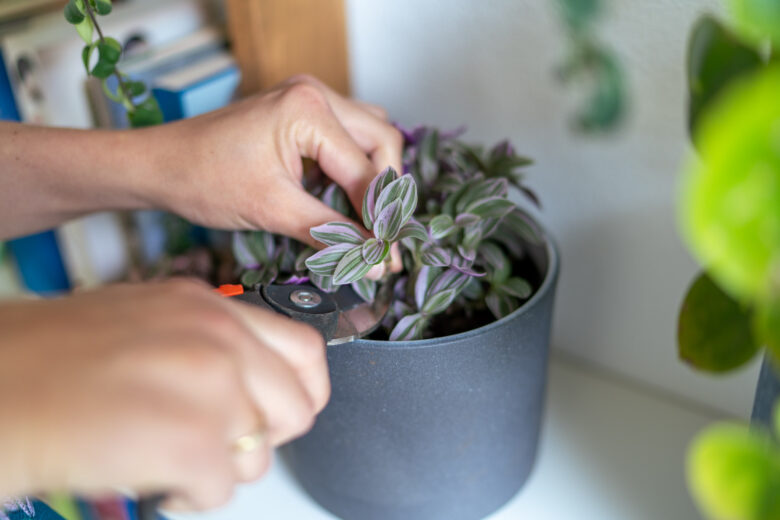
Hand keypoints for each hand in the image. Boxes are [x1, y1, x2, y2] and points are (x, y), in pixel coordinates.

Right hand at [0, 279, 328, 509]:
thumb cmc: (50, 363)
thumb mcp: (148, 323)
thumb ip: (211, 344)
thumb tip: (256, 386)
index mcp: (209, 306)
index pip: (305, 349)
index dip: (301, 392)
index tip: (279, 415)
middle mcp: (218, 337)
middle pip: (296, 408)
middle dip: (262, 440)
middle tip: (217, 445)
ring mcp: (209, 385)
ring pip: (260, 455)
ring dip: (217, 470)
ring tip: (166, 457)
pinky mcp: (190, 438)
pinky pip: (222, 488)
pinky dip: (188, 496)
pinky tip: (149, 477)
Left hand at [142, 74, 403, 272]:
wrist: (161, 165)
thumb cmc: (203, 180)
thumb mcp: (273, 211)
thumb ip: (332, 235)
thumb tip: (374, 260)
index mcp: (308, 110)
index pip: (364, 171)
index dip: (379, 220)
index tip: (386, 258)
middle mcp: (315, 94)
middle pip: (382, 142)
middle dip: (385, 192)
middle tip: (379, 236)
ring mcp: (309, 99)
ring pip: (371, 136)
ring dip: (374, 177)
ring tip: (366, 218)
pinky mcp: (302, 112)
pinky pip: (348, 136)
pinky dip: (354, 168)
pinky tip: (344, 198)